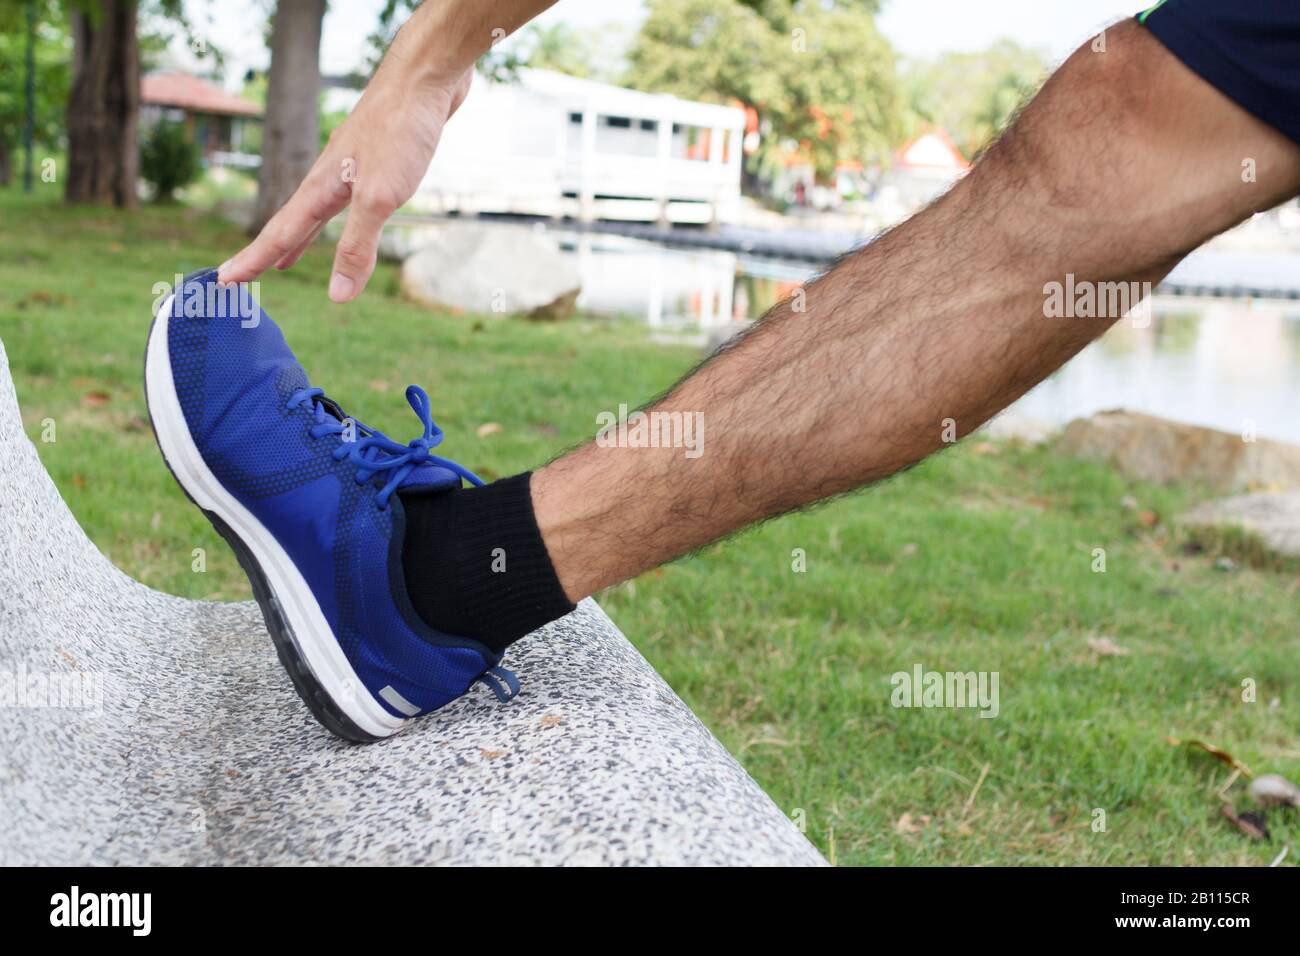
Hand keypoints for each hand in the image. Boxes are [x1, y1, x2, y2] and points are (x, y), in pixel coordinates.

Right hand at [218, 67, 472, 302]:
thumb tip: (337, 296)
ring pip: (321, 211)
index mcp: (321, 187)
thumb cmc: (401, 129)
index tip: (224, 281)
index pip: (279, 233)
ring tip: (289, 261)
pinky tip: (350, 213)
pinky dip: (339, 218)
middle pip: (293, 223)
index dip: (253, 260)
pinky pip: (350, 198)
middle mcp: (331, 175)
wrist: (428, 75)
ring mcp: (353, 164)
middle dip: (270, 252)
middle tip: (246, 275)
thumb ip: (357, 246)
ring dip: (303, 237)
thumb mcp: (380, 197)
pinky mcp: (379, 157)